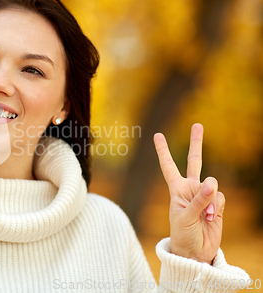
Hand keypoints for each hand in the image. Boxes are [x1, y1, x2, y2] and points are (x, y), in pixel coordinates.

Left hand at [153, 123, 223, 263]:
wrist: (195, 251)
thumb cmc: (183, 235)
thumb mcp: (184, 218)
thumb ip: (198, 201)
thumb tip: (210, 184)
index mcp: (176, 189)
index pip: (168, 166)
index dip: (163, 151)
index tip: (157, 135)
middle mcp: (190, 188)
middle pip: (195, 161)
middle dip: (196, 143)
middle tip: (198, 125)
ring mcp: (204, 196)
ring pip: (212, 184)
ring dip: (210, 199)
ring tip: (205, 215)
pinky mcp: (216, 204)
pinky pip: (220, 197)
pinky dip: (216, 206)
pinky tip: (211, 217)